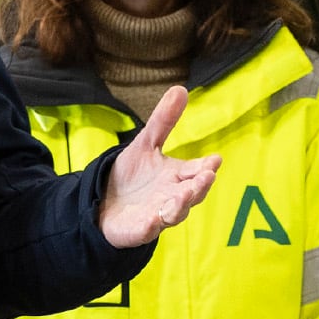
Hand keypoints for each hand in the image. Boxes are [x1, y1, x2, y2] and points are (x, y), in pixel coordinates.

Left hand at [98, 86, 221, 247]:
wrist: (104, 202)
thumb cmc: (132, 176)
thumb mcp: (146, 144)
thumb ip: (164, 120)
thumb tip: (181, 88)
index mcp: (177, 177)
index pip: (196, 171)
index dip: (206, 167)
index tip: (215, 160)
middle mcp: (173, 197)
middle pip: (192, 194)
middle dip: (200, 186)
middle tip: (207, 176)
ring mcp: (158, 215)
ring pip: (175, 213)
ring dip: (181, 205)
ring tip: (186, 194)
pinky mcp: (139, 230)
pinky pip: (147, 230)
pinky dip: (151, 225)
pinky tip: (153, 220)